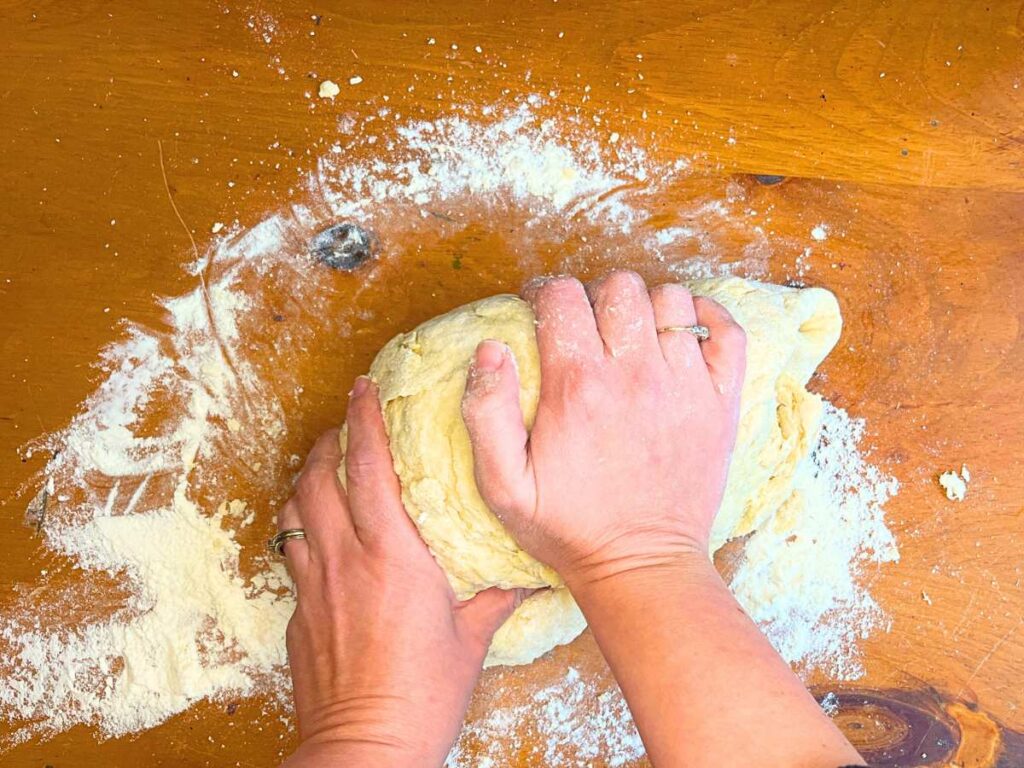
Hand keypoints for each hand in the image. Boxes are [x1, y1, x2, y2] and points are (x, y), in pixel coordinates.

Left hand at [280, 377, 526, 767]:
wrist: (365, 749)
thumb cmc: (423, 695)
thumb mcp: (471, 640)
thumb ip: (495, 597)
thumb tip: (527, 575)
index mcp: (391, 555)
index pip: (368, 466)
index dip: (363, 418)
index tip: (364, 388)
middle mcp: (343, 560)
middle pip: (317, 478)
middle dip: (327, 441)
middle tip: (343, 425)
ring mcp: (313, 587)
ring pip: (294, 513)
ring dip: (307, 482)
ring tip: (325, 470)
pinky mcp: (298, 616)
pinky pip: (295, 557)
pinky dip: (305, 533)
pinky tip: (325, 542)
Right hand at [460, 271, 745, 585]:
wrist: (642, 567)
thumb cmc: (567, 527)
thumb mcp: (502, 486)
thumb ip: (484, 412)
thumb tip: (490, 347)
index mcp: (578, 387)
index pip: (561, 297)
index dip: (545, 297)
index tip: (542, 317)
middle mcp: (636, 375)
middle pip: (618, 287)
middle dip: (595, 298)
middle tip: (587, 330)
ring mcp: (686, 385)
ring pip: (669, 299)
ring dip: (645, 308)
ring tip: (631, 337)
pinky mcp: (721, 402)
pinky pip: (726, 329)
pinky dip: (705, 317)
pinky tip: (681, 333)